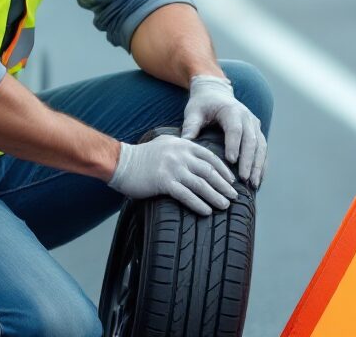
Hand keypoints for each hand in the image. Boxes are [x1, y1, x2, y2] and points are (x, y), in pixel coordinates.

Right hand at [107, 135, 237, 215]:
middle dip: (224, 185)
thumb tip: (198, 160)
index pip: (210, 157)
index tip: (232, 181)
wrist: (120, 162)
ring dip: (215, 196)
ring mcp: (172, 168)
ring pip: (201, 184)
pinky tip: (206, 211)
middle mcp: (180, 154)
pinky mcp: (164, 182)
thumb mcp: (165, 144)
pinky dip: (198, 204)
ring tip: (225, 206)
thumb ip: (182, 149)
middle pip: (209, 171)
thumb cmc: (142, 156)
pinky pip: (186, 195)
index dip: (223, 170)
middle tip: (234, 196)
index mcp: (183, 144)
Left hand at [181, 74, 266, 188]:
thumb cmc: (202, 103)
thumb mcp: (193, 111)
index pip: (234, 129)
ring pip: (260, 146)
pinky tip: (258, 179)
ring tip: (254, 184)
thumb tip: (184, 142)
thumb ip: (190, 125)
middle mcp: (246, 117)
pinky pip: (262, 149)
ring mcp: (254, 124)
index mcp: (231, 110)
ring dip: (258, 166)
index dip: (234, 144)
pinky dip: (261, 164)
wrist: (216, 92)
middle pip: (251, 140)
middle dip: (249, 161)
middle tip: (244, 179)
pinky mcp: (257, 131)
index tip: (231, 161)